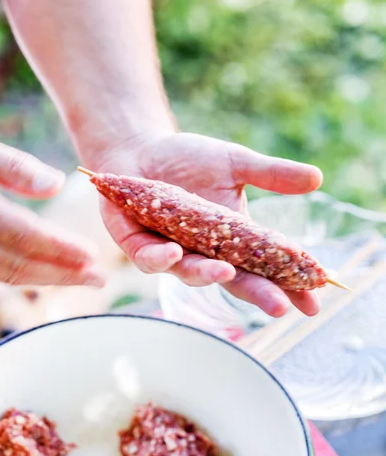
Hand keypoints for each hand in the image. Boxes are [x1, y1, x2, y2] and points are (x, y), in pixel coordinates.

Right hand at [0, 135, 103, 285]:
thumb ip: (14, 166)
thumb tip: (56, 185)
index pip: (24, 237)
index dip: (60, 249)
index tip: (94, 256)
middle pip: (17, 265)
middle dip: (62, 274)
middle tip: (98, 279)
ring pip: (4, 273)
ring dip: (45, 277)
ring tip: (80, 276)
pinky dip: (22, 271)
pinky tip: (46, 269)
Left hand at [97, 132, 322, 316]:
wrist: (141, 149)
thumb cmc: (188, 160)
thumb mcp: (235, 164)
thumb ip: (271, 174)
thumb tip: (317, 179)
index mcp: (233, 239)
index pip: (266, 267)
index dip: (289, 286)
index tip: (314, 303)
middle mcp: (205, 253)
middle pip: (235, 281)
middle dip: (257, 295)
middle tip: (280, 307)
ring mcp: (172, 253)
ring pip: (191, 273)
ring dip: (208, 276)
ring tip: (226, 272)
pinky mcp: (138, 246)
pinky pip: (149, 258)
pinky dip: (160, 257)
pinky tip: (172, 251)